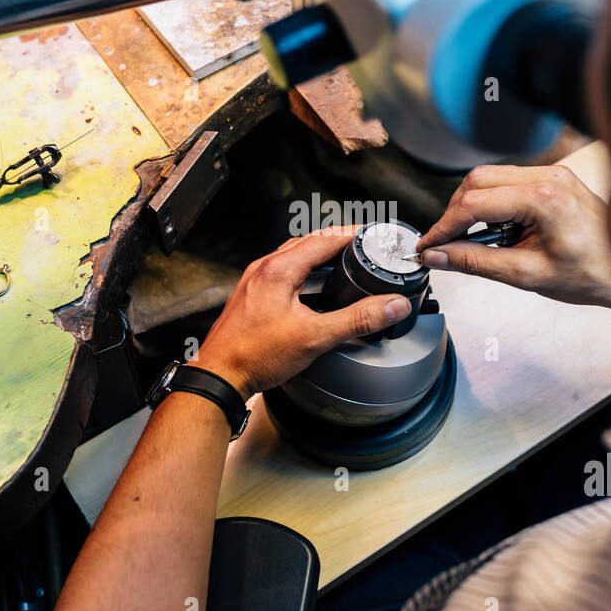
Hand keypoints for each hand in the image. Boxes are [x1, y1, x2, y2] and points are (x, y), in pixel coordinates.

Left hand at [195, 227, 412, 399]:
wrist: (219, 376)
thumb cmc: (255, 356)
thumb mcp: (315, 337)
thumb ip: (357, 320)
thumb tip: (391, 306)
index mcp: (279, 269)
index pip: (324, 239)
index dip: (352, 234)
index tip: (372, 234)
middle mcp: (264, 269)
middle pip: (308, 242)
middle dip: (337, 240)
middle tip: (362, 243)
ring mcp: (254, 281)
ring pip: (293, 256)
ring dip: (318, 254)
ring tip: (342, 259)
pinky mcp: (251, 295)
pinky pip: (281, 271)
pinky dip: (303, 269)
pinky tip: (312, 285)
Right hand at [416, 164, 610, 311]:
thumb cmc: (591, 274)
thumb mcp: (526, 275)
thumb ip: (476, 262)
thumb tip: (438, 256)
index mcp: (543, 198)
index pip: (474, 203)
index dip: (444, 226)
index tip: (429, 245)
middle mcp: (548, 177)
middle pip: (478, 179)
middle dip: (455, 211)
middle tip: (445, 242)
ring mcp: (553, 174)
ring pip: (491, 177)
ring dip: (473, 206)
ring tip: (475, 241)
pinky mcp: (555, 179)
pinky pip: (510, 181)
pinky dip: (493, 203)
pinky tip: (498, 230)